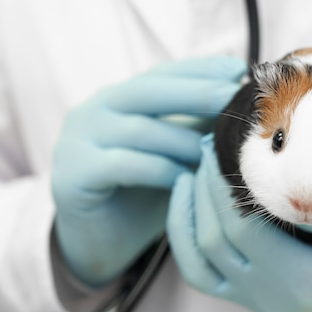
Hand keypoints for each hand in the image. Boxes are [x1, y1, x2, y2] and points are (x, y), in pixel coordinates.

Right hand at [51, 57, 246, 286]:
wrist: (97, 243)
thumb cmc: (142, 194)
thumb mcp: (171, 154)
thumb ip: (193, 127)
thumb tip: (236, 98)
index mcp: (115, 99)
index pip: (160, 75)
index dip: (198, 69)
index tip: (238, 69)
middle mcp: (92, 111)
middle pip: (147, 91)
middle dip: (195, 92)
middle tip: (231, 96)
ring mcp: (76, 141)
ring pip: (140, 130)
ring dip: (183, 139)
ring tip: (217, 150)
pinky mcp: (73, 175)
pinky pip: (124, 165)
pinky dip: (160, 170)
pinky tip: (186, 179)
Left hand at [167, 134, 311, 311]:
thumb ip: (305, 202)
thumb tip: (254, 175)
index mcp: (303, 281)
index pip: (241, 228)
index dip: (221, 186)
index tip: (216, 149)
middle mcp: (275, 300)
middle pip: (215, 242)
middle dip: (202, 191)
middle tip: (203, 149)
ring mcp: (263, 305)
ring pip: (199, 265)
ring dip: (187, 218)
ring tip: (189, 178)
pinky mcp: (257, 301)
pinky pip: (207, 278)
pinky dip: (190, 245)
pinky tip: (191, 214)